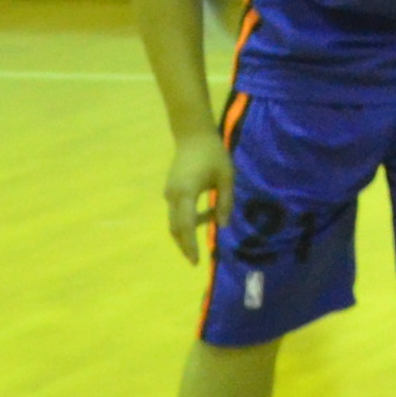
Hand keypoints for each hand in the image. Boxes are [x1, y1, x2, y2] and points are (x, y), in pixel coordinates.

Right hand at [162, 128, 228, 259]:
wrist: (194, 135)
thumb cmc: (214, 154)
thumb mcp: (226, 177)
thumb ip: (225, 201)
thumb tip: (224, 225)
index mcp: (187, 193)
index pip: (185, 225)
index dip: (190, 245)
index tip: (195, 260)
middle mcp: (173, 196)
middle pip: (175, 228)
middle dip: (185, 246)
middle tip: (195, 261)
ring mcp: (169, 193)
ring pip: (175, 221)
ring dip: (188, 231)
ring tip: (210, 227)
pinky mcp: (171, 190)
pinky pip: (177, 211)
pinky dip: (188, 219)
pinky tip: (208, 213)